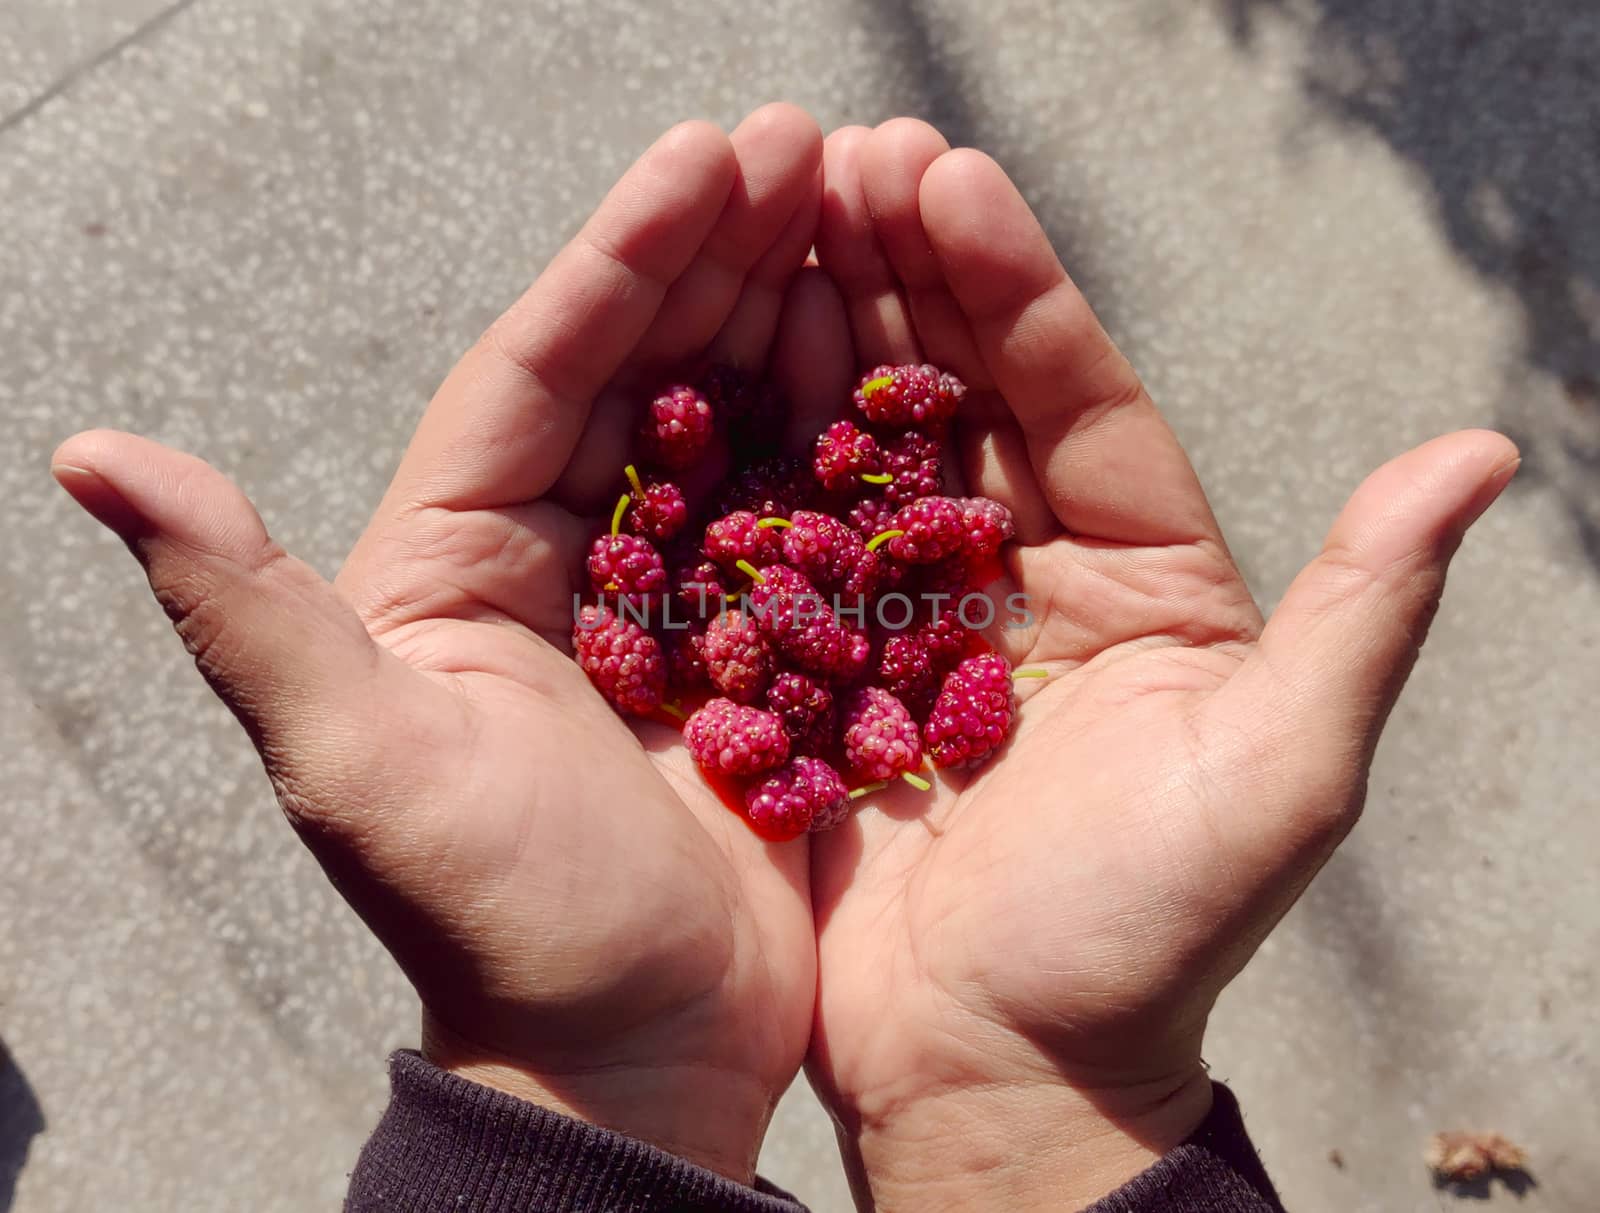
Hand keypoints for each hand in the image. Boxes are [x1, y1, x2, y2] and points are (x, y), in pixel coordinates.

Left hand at [51, 105, 825, 1182]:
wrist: (628, 1058)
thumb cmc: (501, 926)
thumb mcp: (360, 762)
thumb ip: (244, 606)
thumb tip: (93, 454)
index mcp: (452, 559)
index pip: (535, 369)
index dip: (622, 255)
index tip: (708, 152)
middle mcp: (554, 558)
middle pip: (639, 371)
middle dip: (718, 253)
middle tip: (805, 144)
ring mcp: (668, 597)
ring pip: (726, 422)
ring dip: (790, 318)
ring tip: (863, 212)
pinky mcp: (756, 646)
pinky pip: (803, 511)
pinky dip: (848, 433)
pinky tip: (900, 358)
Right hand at [802, 120, 1518, 1208]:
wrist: (1000, 1073)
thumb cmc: (1144, 943)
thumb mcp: (1278, 777)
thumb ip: (1362, 613)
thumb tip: (1480, 454)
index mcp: (1140, 577)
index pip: (1075, 393)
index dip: (1009, 282)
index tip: (941, 173)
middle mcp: (1022, 578)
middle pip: (958, 394)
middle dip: (899, 272)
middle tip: (831, 157)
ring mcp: (906, 622)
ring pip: (861, 448)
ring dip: (813, 336)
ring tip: (758, 221)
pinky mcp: (815, 674)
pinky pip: (778, 544)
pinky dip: (740, 458)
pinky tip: (695, 371)